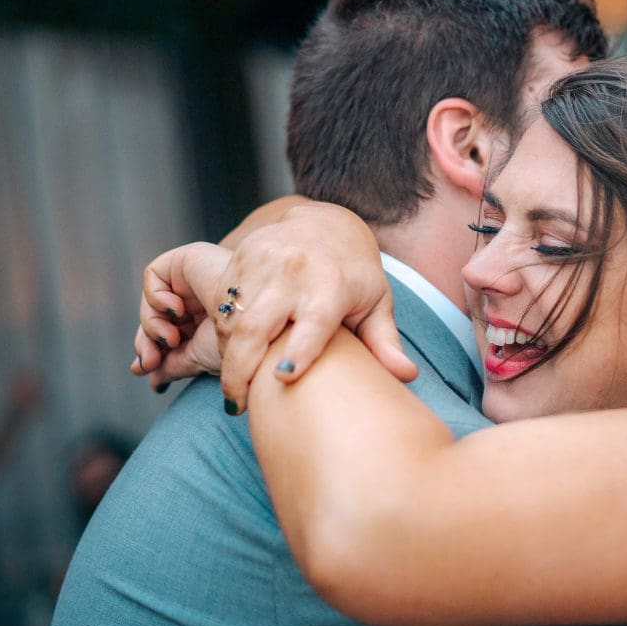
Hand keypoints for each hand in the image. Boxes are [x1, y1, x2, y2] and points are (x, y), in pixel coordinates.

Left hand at [131, 242, 231, 390]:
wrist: (251, 324)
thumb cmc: (237, 343)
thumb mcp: (198, 360)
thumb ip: (172, 367)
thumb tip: (152, 381)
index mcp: (208, 319)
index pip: (169, 332)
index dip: (154, 349)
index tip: (149, 368)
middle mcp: (201, 297)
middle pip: (157, 316)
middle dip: (148, 341)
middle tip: (150, 361)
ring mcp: (195, 278)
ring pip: (152, 301)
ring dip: (152, 325)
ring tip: (173, 338)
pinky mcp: (188, 259)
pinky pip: (153, 275)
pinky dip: (155, 297)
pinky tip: (176, 310)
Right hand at [214, 203, 416, 413]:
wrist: (326, 221)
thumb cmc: (356, 273)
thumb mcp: (376, 303)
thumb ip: (385, 342)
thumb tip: (407, 376)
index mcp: (333, 285)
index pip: (314, 322)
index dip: (300, 350)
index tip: (285, 378)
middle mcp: (295, 271)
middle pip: (256, 326)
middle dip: (239, 370)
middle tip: (236, 404)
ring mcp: (264, 260)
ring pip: (230, 318)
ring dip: (228, 354)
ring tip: (236, 380)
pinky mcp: (241, 254)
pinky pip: (219, 301)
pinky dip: (221, 330)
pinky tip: (233, 348)